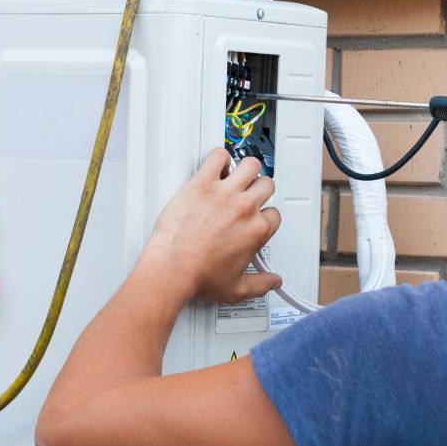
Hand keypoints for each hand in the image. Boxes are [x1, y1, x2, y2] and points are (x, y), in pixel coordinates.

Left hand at [140, 149, 281, 303]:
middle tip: (248, 193)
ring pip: (250, 165)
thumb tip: (273, 282)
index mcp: (256, 231)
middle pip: (266, 185)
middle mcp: (244, 208)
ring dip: (246, 168)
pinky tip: (216, 165)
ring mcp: (224, 193)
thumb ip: (260, 284)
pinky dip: (219, 157)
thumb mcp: (236, 289)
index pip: (274, 214)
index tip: (255, 218)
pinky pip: (217, 156)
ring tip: (236, 174)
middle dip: (259, 189)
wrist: (172, 269)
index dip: (265, 215)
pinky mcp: (202, 183)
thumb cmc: (198, 276)